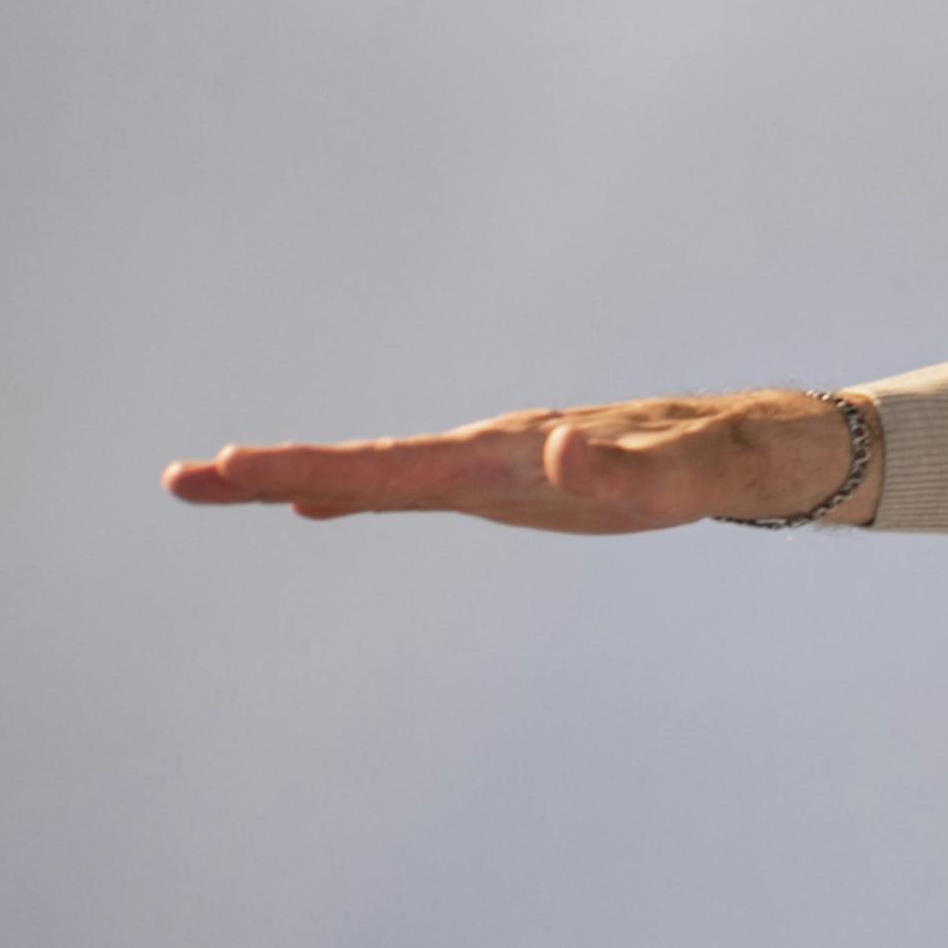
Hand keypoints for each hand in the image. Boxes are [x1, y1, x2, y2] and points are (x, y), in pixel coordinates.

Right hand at [164, 390, 873, 532]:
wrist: (765, 444)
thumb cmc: (733, 457)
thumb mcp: (695, 474)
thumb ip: (635, 471)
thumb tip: (560, 452)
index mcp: (522, 453)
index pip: (404, 466)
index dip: (321, 469)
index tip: (240, 468)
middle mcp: (501, 451)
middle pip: (372, 466)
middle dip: (276, 470)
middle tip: (182, 479)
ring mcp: (503, 465)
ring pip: (384, 474)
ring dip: (296, 477)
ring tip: (211, 484)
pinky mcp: (518, 483)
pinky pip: (419, 489)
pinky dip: (356, 493)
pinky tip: (313, 503)